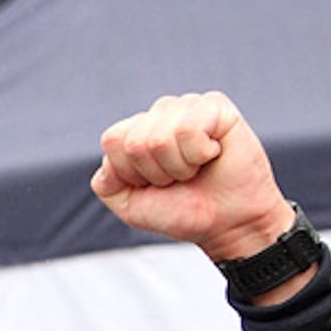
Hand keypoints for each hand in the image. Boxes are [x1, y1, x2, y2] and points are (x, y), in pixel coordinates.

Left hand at [90, 92, 294, 265]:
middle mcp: (160, 114)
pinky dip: (199, 153)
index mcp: (136, 132)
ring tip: (195, 169)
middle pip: (135, 141)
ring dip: (178, 166)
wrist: (225, 223)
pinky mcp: (216, 106)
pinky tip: (212, 154)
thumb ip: (106, 183)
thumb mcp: (130, 206)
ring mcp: (187, 106)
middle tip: (178, 179)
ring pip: (161, 137)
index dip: (130, 172)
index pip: (113, 139)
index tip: (153, 184)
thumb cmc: (181, 211)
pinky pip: (190, 127)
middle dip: (155, 172)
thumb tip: (107, 162)